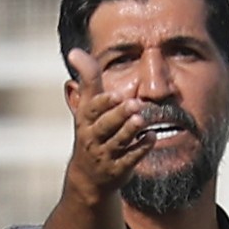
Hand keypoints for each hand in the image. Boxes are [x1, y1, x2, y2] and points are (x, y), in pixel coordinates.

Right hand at [66, 48, 155, 196]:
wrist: (89, 176)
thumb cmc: (92, 134)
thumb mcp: (87, 108)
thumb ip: (88, 80)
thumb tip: (75, 51)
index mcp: (85, 121)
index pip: (92, 110)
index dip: (103, 102)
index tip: (116, 94)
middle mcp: (93, 138)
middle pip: (105, 126)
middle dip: (118, 115)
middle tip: (135, 104)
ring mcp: (106, 155)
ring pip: (118, 142)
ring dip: (130, 130)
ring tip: (142, 119)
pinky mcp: (119, 169)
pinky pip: (130, 159)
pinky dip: (141, 148)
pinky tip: (153, 136)